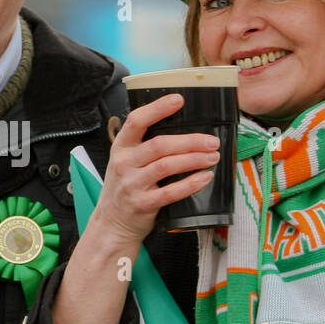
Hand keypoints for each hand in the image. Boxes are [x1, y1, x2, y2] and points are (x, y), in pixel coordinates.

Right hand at [92, 93, 220, 243]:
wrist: (112, 223)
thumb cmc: (125, 188)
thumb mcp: (126, 161)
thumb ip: (144, 145)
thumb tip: (183, 129)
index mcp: (121, 147)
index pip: (136, 121)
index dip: (157, 109)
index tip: (179, 100)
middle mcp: (124, 164)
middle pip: (159, 145)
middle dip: (190, 141)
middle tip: (212, 141)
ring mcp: (132, 185)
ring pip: (166, 166)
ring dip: (194, 159)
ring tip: (212, 157)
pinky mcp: (142, 204)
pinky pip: (170, 192)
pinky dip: (190, 184)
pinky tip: (205, 178)